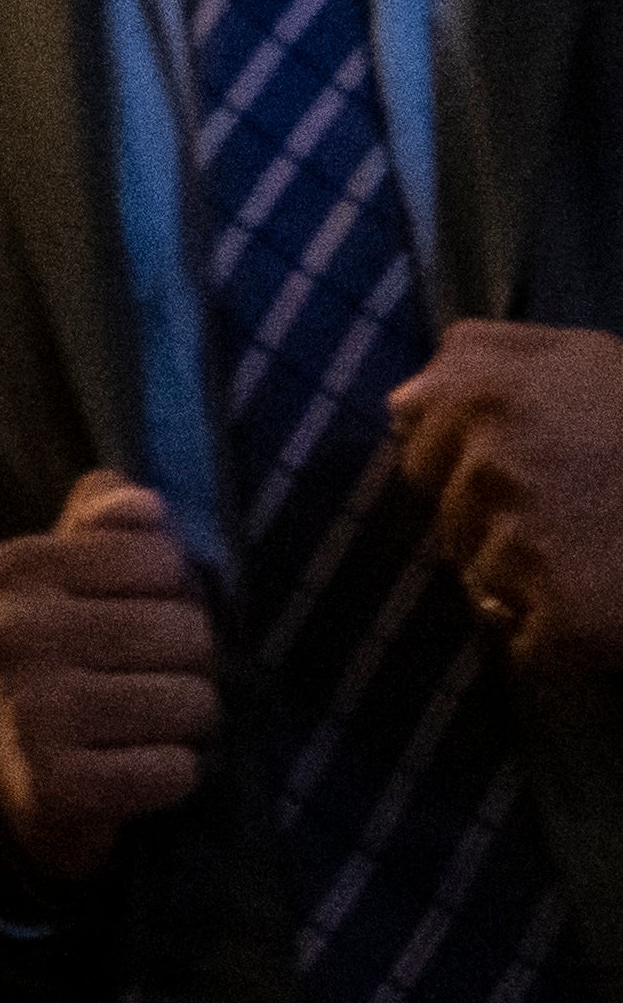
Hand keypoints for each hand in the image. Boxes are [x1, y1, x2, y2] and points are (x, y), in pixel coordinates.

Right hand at [0, 471, 218, 885]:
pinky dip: (172, 775)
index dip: (175, 594)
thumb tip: (143, 502)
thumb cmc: (60, 657)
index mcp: (14, 569)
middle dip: (190, 664)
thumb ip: (106, 526)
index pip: (162, 559)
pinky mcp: (56, 784)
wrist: (9, 773)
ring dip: (187, 723)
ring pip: (193, 703)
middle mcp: (13, 632)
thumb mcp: (66, 578)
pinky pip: (175, 771)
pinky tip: (134, 768)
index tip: (138, 619)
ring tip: (144, 725)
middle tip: (147, 681)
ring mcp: (31, 710)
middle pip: (189, 633)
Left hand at [398, 319, 622, 684]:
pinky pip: (527, 643)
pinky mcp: (564, 620)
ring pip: (485, 579)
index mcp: (486, 388)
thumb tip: (401, 402)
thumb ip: (485, 359)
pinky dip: (564, 641)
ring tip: (606, 556)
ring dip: (531, 581)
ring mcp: (520, 543)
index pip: (417, 442)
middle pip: (446, 514)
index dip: (469, 461)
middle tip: (580, 517)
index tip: (535, 466)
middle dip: (495, 522)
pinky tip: (612, 607)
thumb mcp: (588, 360)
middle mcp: (489, 461)